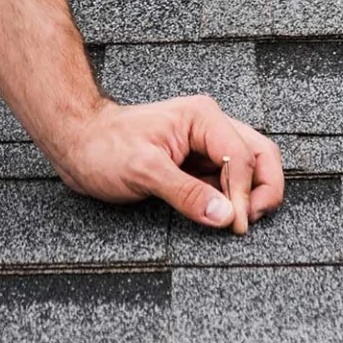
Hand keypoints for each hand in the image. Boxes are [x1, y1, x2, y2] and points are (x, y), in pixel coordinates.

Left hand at [47, 95, 285, 233]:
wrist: (78, 144)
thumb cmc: (103, 148)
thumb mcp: (142, 170)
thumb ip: (186, 192)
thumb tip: (226, 216)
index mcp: (202, 118)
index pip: (244, 157)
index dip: (245, 194)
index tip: (235, 224)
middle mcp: (210, 127)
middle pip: (262, 156)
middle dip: (264, 191)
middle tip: (246, 223)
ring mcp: (207, 146)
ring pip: (252, 169)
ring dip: (251, 197)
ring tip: (233, 221)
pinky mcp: (199, 165)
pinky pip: (231, 183)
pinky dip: (234, 201)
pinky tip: (218, 214)